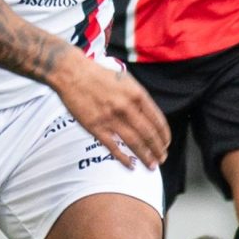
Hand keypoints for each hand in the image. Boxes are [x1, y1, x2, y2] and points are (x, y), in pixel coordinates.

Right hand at [50, 56, 169, 170]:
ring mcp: (111, 119)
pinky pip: (113, 147)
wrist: (72, 73)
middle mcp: (127, 108)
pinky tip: (130, 165)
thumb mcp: (126, 81)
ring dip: (146, 156)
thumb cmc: (99, 75)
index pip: (157, 120)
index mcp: (137, 95)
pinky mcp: (96, 127)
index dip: (164, 135)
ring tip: (152, 165)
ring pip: (134, 143)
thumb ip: (138, 98)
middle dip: (158, 149)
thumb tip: (149, 116)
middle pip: (148, 134)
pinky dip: (123, 158)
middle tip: (162, 158)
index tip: (166, 143)